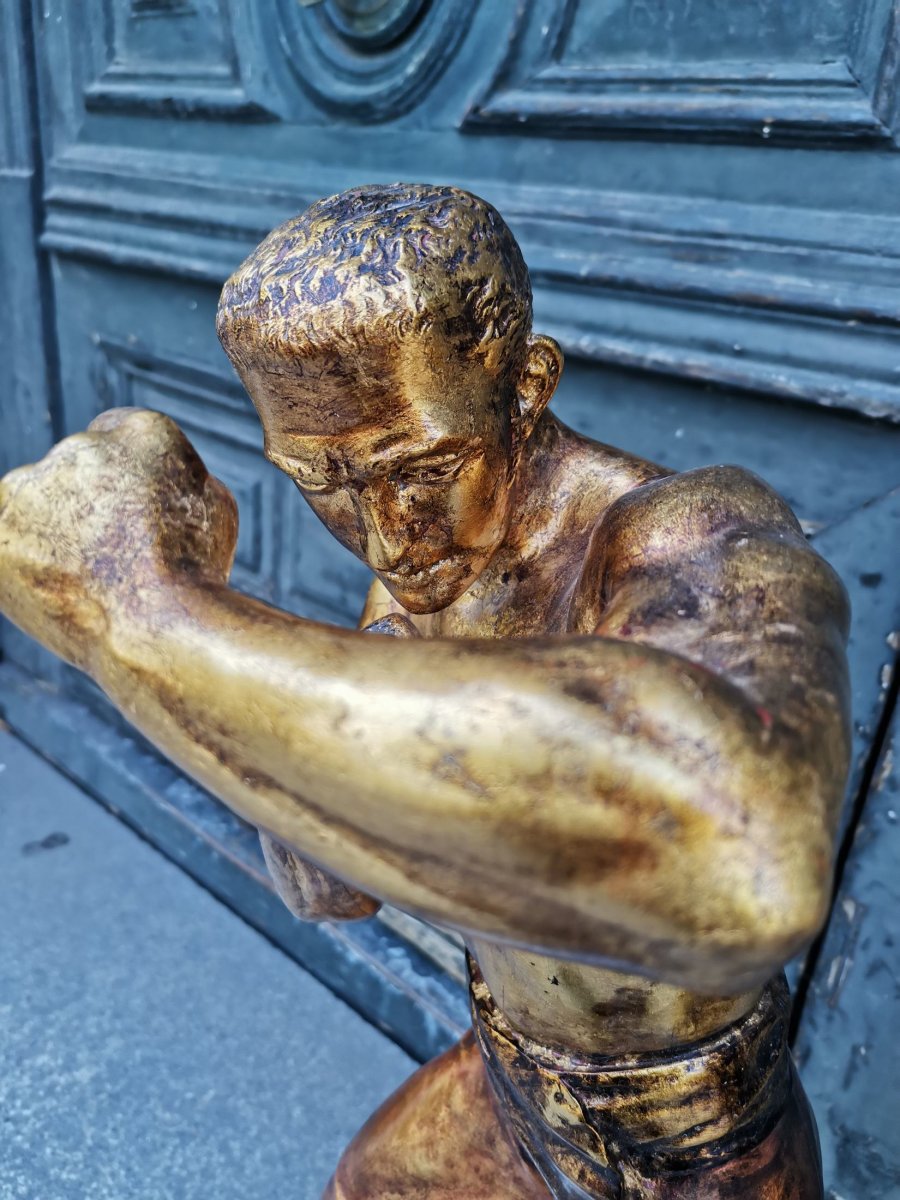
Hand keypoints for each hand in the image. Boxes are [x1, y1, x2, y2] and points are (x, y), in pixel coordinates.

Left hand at [0, 408, 236, 670]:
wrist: (157, 630)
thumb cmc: (197, 575)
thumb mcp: (218, 509)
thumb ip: (182, 479)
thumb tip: (158, 484)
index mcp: (144, 432)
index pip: (119, 436)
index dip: (128, 477)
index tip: (134, 512)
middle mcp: (80, 445)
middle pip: (76, 467)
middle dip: (89, 500)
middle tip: (114, 554)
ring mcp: (31, 485)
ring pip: (35, 500)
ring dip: (52, 526)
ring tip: (89, 579)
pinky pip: (8, 540)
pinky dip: (25, 561)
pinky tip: (60, 589)